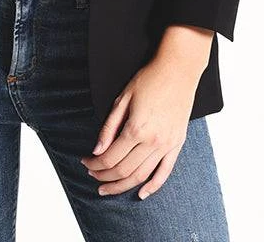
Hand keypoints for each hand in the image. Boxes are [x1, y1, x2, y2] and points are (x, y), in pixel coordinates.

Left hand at [80, 53, 201, 199]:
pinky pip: (165, 172)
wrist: (177, 70)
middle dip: (105, 177)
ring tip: (109, 188)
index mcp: (136, 129)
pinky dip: (153, 186)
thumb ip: (109, 127)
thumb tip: (97, 151)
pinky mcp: (177, 144)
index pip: (110, 157)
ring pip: (142, 175)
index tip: (85, 162)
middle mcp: (152, 141)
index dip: (95, 164)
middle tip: (93, 176)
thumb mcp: (122, 99)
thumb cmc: (148, 80)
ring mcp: (167, 145)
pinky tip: (141, 193)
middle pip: (124, 170)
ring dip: (123, 185)